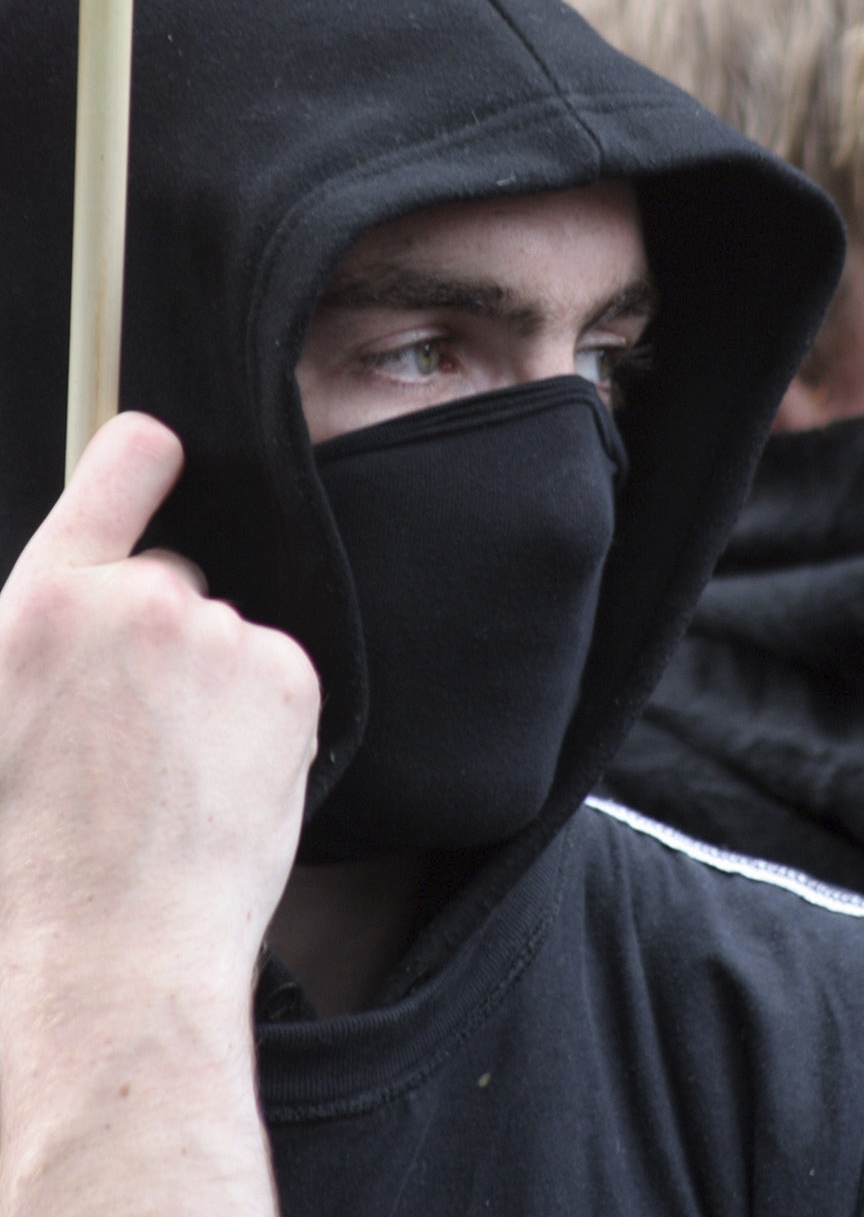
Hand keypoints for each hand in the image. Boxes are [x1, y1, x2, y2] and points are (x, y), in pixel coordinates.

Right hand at [0, 411, 319, 1215]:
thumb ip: (34, 650)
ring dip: (209, 695)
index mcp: (37, 611)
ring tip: (171, 789)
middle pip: (167, 585)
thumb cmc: (25, 878)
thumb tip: (65, 631)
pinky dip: (260, 725)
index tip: (155, 448)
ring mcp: (217, 636)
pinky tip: (219, 794)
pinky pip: (275, 682)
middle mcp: (132, 602)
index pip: (111, 474)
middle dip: (158, 646)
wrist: (105, 969)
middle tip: (132, 748)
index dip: (136, 459)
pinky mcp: (284, 678)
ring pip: (222, 645)